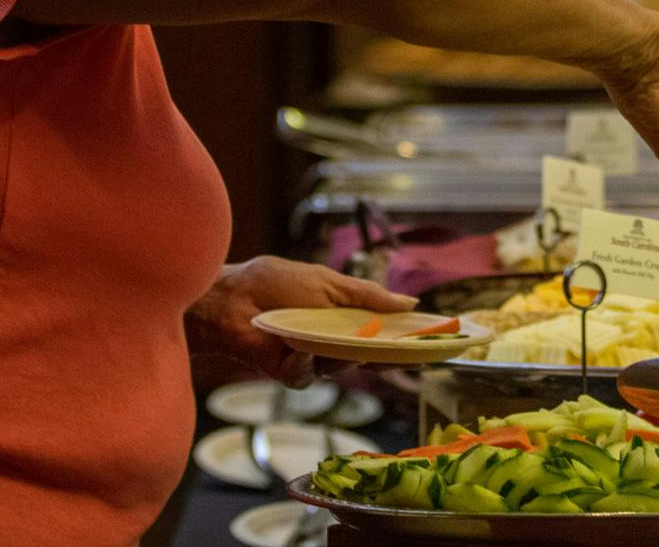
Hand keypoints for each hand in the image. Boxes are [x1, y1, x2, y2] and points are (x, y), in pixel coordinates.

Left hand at [186, 256, 416, 384]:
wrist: (232, 300)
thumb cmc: (277, 282)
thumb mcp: (329, 283)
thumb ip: (368, 296)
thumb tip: (410, 303)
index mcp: (343, 314)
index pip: (380, 328)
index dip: (402, 335)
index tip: (427, 336)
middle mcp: (332, 338)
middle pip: (368, 355)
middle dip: (381, 353)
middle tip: (391, 349)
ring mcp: (313, 357)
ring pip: (342, 368)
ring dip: (339, 353)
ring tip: (324, 335)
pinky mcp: (291, 373)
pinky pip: (310, 376)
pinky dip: (306, 362)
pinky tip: (296, 347)